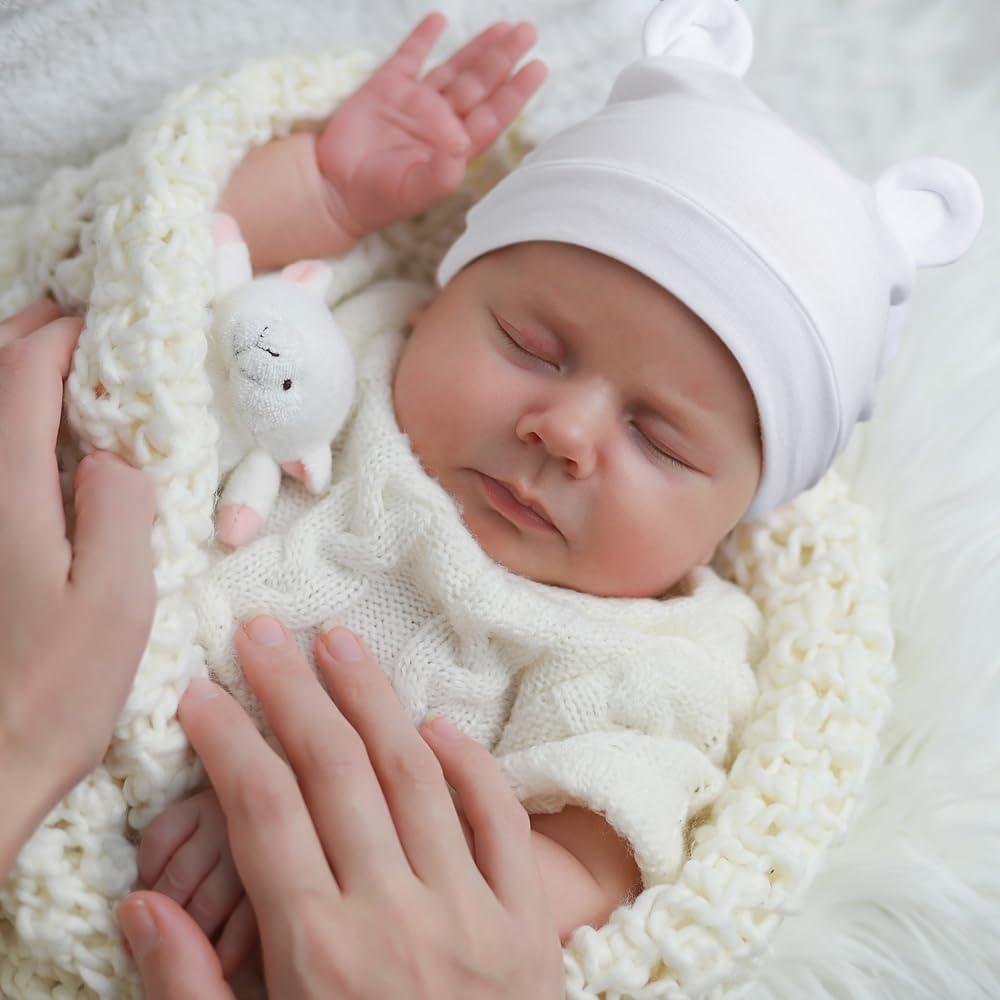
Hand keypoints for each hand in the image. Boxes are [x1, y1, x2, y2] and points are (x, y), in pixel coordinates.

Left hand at [0, 297, 156, 876]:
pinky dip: (0, 431)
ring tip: (41, 365)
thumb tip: (118, 457)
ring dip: (3, 380)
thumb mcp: (117, 601)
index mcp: (7, 496)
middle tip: (66, 323)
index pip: (22, 380)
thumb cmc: (55, 691)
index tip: (94, 324)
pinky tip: (22, 442)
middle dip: (22, 340)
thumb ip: (123, 509)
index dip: (58, 339)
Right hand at [118, 618, 564, 998]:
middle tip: (265, 633)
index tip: (201, 691)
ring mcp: (473, 915)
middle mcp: (397, 918)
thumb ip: (196, 991)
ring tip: (341, 644)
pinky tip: (437, 726)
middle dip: (294, 693)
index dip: (227, 740)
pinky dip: (471, 767)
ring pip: (417, 776)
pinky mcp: (530, 923)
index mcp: (320, 956)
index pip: (263, 812)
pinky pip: (503, 823)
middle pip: (337, 773)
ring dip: (374, 701)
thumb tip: (142, 905)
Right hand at [317, 12, 546, 239]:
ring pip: (454, 68)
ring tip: (503, 27)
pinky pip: (409, 57)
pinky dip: (423, 38)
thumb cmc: (381, 198)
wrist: (336, 188)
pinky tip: (439, 20)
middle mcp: (440, 121)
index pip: (492, 114)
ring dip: (477, 48)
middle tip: (527, 33)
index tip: (537, 68)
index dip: (515, 91)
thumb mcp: (418, 190)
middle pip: (479, 84)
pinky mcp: (385, 88)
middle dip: (503, 59)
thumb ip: (444, 169)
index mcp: (454, 147)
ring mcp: (414, 102)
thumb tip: (462, 141)